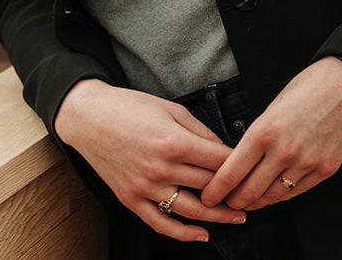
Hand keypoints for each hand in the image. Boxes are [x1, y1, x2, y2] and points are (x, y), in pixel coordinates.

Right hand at [55, 79, 246, 242]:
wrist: (89, 118)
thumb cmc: (128, 107)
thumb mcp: (170, 108)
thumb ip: (199, 130)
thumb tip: (221, 149)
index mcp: (174, 141)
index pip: (219, 161)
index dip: (239, 165)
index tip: (251, 167)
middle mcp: (162, 168)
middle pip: (210, 187)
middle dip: (234, 192)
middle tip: (252, 195)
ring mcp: (146, 187)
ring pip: (192, 211)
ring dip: (219, 217)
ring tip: (237, 217)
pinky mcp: (132, 200)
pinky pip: (162, 224)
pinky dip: (184, 234)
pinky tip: (202, 234)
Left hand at [200, 56, 341, 210]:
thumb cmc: (310, 86)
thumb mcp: (273, 106)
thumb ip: (259, 134)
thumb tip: (244, 157)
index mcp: (265, 130)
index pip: (232, 171)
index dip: (217, 189)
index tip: (209, 195)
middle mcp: (284, 151)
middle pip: (250, 190)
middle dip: (234, 200)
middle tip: (225, 201)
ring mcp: (307, 163)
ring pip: (273, 196)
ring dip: (257, 202)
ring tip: (248, 201)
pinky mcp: (325, 170)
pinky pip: (297, 192)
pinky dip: (281, 196)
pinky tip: (273, 194)